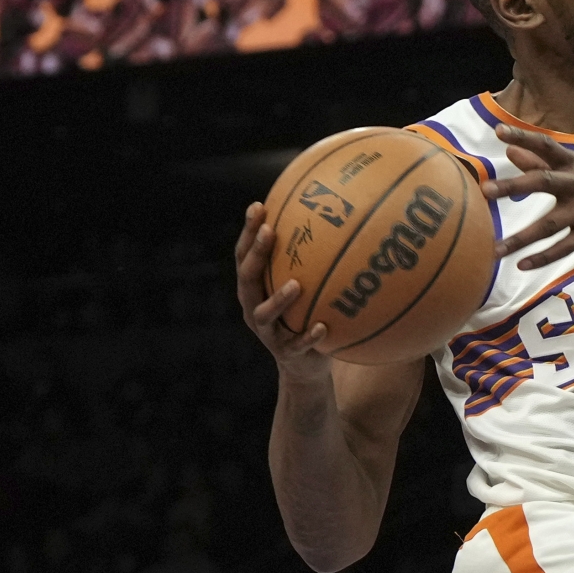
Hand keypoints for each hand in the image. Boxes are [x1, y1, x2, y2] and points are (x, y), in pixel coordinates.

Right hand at [235, 203, 337, 380]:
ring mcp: (267, 333)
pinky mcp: (285, 354)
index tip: (259, 206)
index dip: (248, 232)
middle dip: (257, 254)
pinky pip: (296, 345)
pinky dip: (308, 336)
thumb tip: (329, 217)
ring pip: (264, 314)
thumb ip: (305, 261)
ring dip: (279, 299)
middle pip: (247, 278)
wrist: (304, 366)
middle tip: (270, 232)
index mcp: (254, 289)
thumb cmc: (304, 315)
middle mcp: (253, 308)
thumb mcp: (302, 287)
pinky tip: (322, 327)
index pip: (244, 256)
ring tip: (296, 284)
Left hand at [486, 128, 573, 271]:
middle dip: (513, 187)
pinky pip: (565, 247)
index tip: (498, 131)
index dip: (522, 136)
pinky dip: (543, 257)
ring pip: (549, 224)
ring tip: (496, 250)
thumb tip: (510, 151)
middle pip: (543, 182)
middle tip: (486, 191)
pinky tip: (523, 265)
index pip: (546, 145)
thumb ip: (544, 162)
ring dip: (521, 238)